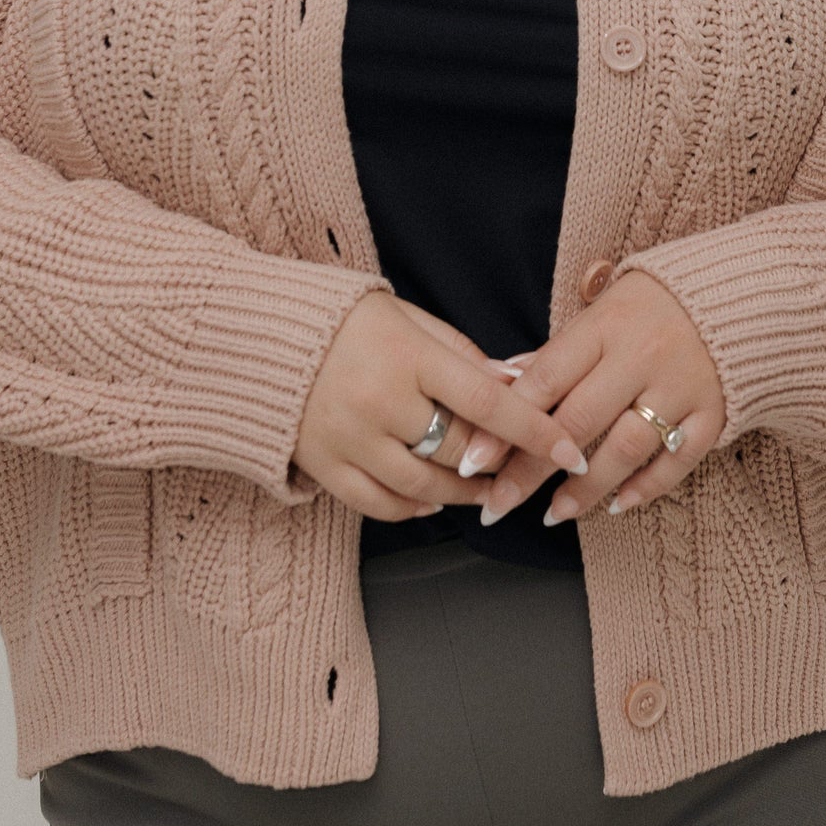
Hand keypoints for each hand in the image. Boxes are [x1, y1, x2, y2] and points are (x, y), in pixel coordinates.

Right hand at [293, 291, 589, 523]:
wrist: (255, 333)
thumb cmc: (341, 320)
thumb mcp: (405, 317)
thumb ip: (460, 353)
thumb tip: (518, 381)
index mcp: (407, 356)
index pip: (488, 401)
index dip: (535, 430)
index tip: (570, 449)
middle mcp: (380, 401)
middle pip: (458, 448)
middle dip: (496, 462)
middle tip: (522, 466)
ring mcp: (349, 439)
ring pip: (424, 487)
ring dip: (462, 494)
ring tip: (483, 488)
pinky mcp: (324, 465)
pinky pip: (380, 504)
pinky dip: (413, 509)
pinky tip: (431, 500)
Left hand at [457, 266, 726, 524]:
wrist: (736, 295)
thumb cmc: (649, 309)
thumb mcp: (598, 314)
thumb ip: (554, 354)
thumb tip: (499, 384)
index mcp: (605, 327)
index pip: (547, 379)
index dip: (506, 422)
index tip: (473, 460)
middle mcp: (641, 356)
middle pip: (578, 421)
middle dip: (533, 469)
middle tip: (498, 504)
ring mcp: (680, 387)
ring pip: (626, 448)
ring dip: (586, 489)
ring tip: (553, 515)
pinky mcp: (713, 413)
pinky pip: (678, 461)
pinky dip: (647, 487)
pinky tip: (616, 506)